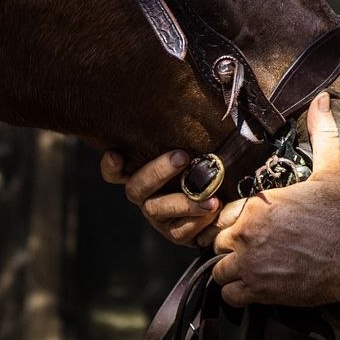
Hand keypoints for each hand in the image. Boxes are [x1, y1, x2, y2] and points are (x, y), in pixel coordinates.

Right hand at [100, 149, 221, 246]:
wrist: (228, 203)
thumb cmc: (208, 168)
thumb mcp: (197, 151)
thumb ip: (187, 139)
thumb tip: (189, 106)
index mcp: (143, 174)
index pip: (115, 172)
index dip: (111, 166)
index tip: (116, 154)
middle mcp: (145, 196)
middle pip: (136, 188)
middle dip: (158, 171)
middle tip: (182, 157)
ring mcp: (158, 216)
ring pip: (158, 210)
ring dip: (185, 203)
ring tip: (211, 199)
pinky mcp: (175, 233)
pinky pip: (180, 231)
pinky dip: (198, 221)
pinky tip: (216, 211)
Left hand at [212, 92, 339, 306]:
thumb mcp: (332, 169)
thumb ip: (321, 132)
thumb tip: (322, 99)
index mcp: (260, 203)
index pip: (223, 213)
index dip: (235, 221)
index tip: (253, 227)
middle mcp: (248, 232)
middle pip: (217, 241)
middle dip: (232, 246)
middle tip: (254, 248)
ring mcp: (251, 262)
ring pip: (218, 269)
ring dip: (232, 269)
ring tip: (254, 267)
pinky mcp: (259, 289)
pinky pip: (229, 293)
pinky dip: (238, 292)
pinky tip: (257, 284)